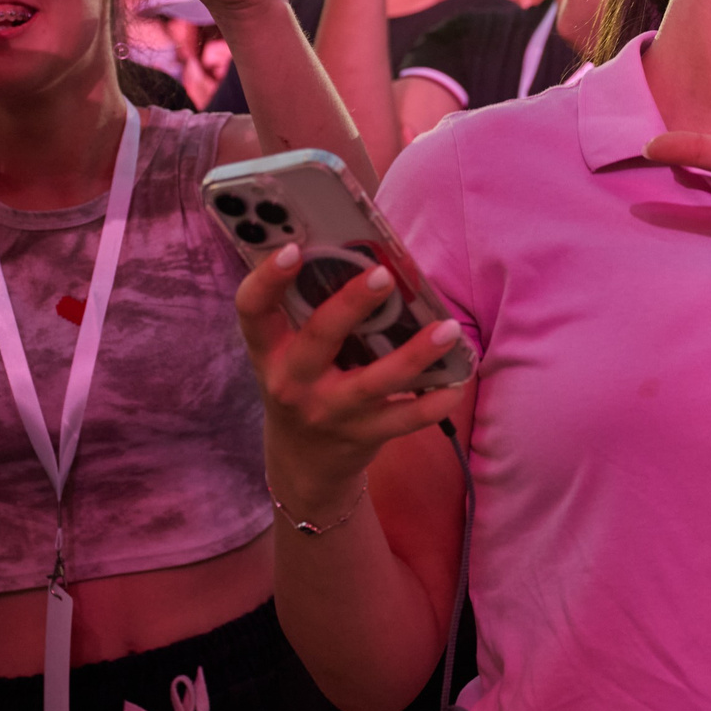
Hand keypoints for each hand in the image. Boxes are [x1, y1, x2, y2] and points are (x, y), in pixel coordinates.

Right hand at [237, 244, 473, 508]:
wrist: (303, 460)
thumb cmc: (303, 385)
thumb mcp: (288, 353)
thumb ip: (311, 313)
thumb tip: (366, 255)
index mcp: (270, 350)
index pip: (253, 309)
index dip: (268, 278)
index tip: (292, 249)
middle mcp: (293, 381)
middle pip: (319, 337)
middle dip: (351, 304)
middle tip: (383, 275)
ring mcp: (329, 410)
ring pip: (374, 381)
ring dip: (415, 354)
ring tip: (447, 329)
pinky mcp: (363, 435)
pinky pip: (405, 418)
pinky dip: (435, 401)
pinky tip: (457, 381)